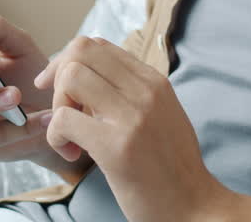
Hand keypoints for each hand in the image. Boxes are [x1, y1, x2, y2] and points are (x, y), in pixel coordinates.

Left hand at [35, 36, 228, 221]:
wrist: (195, 207)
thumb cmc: (173, 168)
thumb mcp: (161, 115)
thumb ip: (129, 93)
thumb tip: (84, 78)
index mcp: (153, 81)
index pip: (97, 45)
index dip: (69, 62)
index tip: (65, 92)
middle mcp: (144, 91)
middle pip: (80, 50)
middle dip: (58, 77)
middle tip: (63, 111)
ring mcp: (132, 116)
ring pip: (70, 77)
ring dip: (57, 105)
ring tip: (69, 134)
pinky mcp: (116, 146)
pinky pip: (63, 119)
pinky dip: (55, 136)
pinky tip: (71, 154)